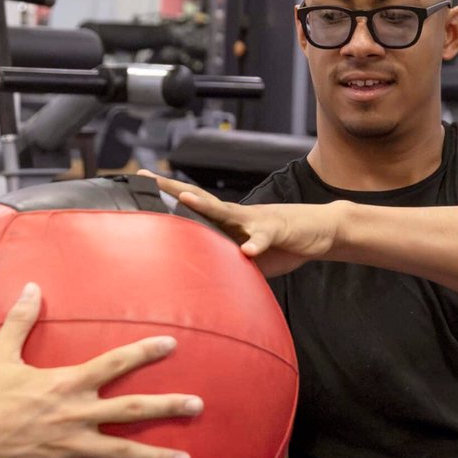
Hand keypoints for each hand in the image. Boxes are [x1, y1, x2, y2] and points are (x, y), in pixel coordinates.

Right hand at [0, 283, 203, 457]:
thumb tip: (32, 286)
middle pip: (132, 410)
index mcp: (63, 382)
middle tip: (200, 405)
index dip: (145, 352)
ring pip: (121, 454)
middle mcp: (72, 414)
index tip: (172, 344)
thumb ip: (21, 319)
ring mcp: (65, 447)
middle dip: (169, 407)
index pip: (114, 363)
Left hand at [139, 171, 340, 276]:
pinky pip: (264, 239)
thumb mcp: (248, 257)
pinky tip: (247, 251)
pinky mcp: (277, 232)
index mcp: (227, 223)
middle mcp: (237, 216)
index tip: (138, 184)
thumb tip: (202, 280)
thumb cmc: (281, 244)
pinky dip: (256, 244)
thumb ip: (227, 263)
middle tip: (145, 176)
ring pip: (227, 212)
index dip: (166, 196)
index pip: (191, 206)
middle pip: (200, 199)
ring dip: (206, 206)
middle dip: (171, 188)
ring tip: (185, 199)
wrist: (319, 232)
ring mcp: (256, 221)